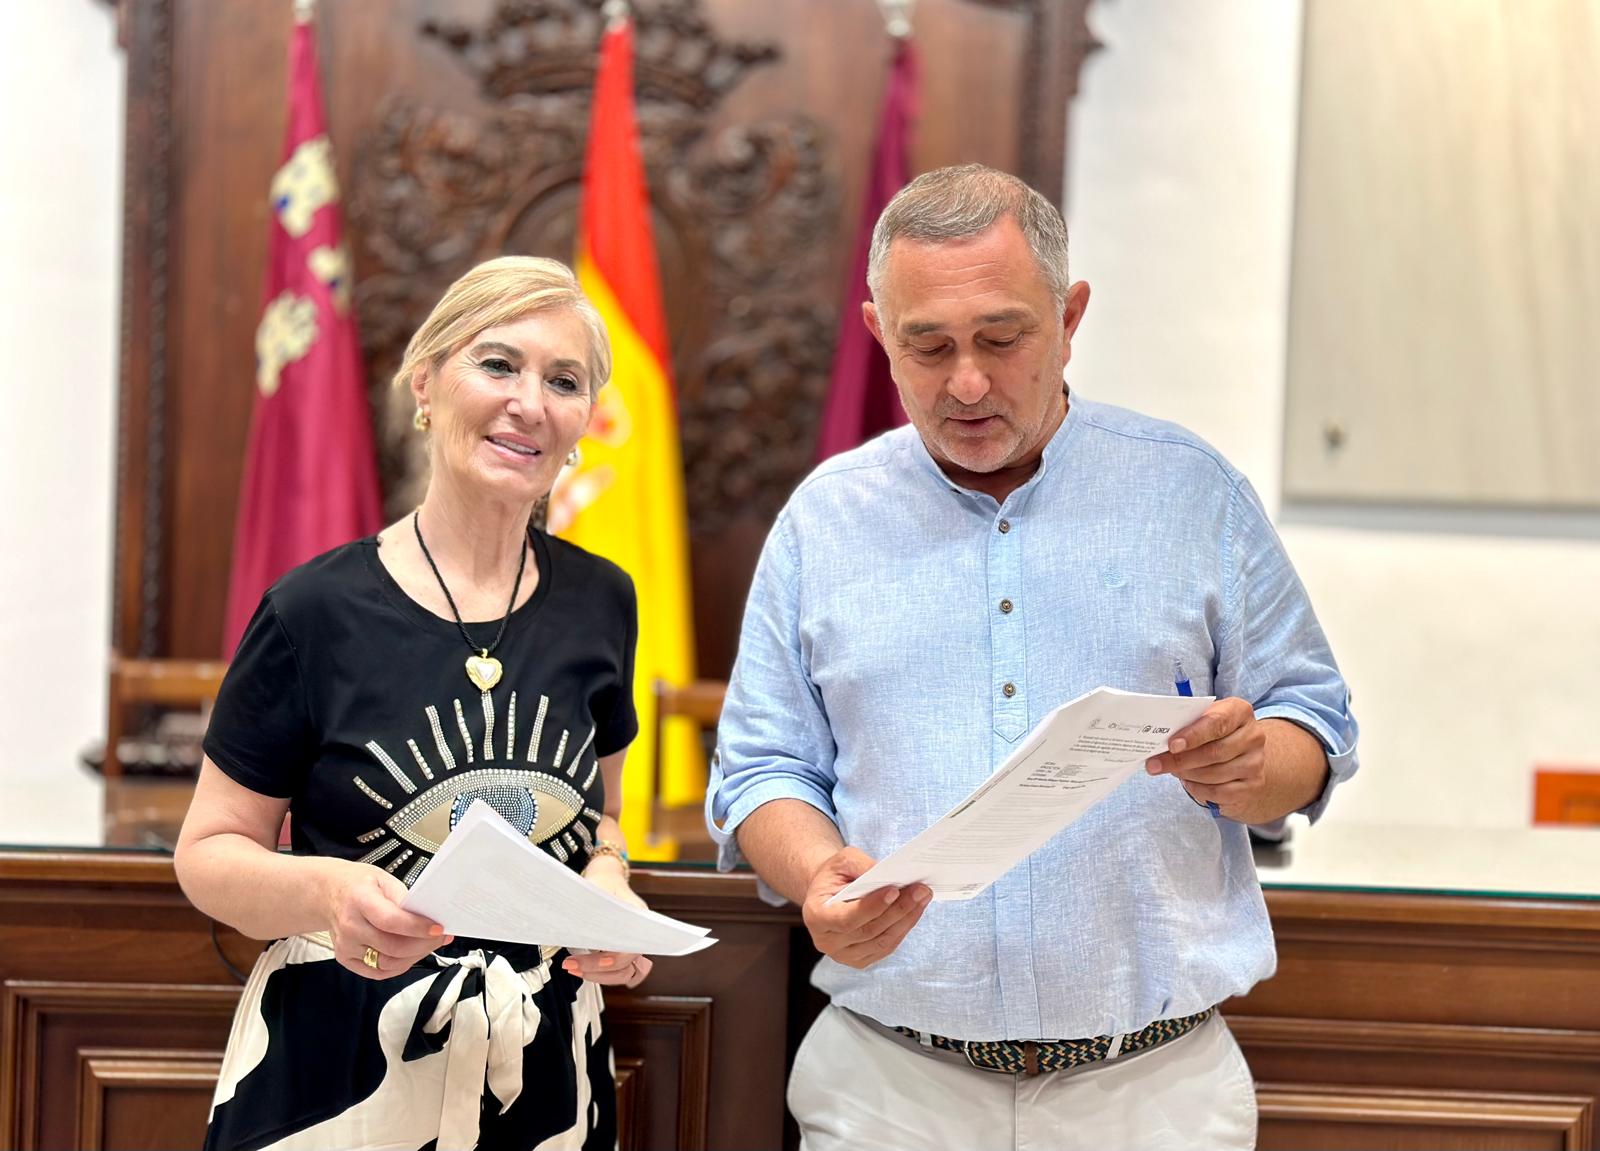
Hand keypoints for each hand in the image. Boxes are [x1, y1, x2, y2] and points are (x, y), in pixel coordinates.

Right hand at [322, 860, 450, 979]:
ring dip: (415, 957)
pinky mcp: (346, 959)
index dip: (417, 928)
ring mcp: (346, 945)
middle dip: (423, 945)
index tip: (438, 928)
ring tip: (428, 945)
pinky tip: (411, 954)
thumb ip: (405, 898)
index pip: (391, 920)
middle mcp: (350, 925)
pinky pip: (378, 972)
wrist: (329, 894)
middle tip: (440, 937)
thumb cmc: (359, 885)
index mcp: (360, 900)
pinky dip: (400, 966)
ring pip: (388, 964)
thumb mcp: (384, 879)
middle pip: (392, 947)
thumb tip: (430, 916)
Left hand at [567, 857, 651, 987]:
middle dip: (597, 972)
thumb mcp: (594, 889)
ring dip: (598, 976)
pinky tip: (583, 969)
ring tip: (574, 968)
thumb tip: (572, 929)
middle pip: (627, 967)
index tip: (588, 962)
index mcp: (638, 916)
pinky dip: (601, 974)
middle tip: (571, 965)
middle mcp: (639, 934)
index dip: (611, 960)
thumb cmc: (602, 882)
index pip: (631, 949)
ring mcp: (632, 944)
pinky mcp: (621, 950)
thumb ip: (588, 909)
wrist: (607, 877)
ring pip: (623, 973)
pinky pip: (618, 971)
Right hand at [800, 846, 929, 969]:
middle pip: (869, 931)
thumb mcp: (843, 860)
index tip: (894, 890)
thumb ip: (863, 866)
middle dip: (898, 909)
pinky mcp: (859, 960)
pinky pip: (886, 947)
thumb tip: (890, 877)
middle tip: (920, 890)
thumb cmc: (835, 874)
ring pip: (882, 942)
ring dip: (906, 920)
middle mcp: (827, 941)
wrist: (829, 892)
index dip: (872, 907)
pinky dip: (903, 929)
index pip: (847, 919)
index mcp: (816, 916)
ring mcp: (843, 955)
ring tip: (923, 897)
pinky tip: (915, 911)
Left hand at [1145, 696, 1265, 817]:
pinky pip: (1219, 792)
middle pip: (1215, 752)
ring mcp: (1255, 762)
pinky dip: (1198, 789)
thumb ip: (1187, 726)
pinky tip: (1189, 783)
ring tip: (1173, 771)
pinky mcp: (1252, 785)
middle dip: (1181, 760)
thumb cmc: (1216, 735)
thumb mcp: (1204, 721)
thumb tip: (1159, 742)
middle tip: (1156, 764)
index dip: (1193, 734)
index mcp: (1240, 712)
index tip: (1172, 745)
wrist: (1245, 757)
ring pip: (1215, 774)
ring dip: (1187, 775)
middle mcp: (1253, 736)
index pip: (1217, 722)